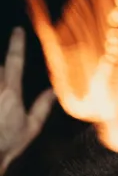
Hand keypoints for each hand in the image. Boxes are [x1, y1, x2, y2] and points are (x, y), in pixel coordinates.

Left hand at [0, 27, 54, 173]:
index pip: (15, 61)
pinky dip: (0, 89)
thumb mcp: (32, 127)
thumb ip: (42, 107)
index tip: (18, 30)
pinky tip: (1, 104)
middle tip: (9, 91)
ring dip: (1, 79)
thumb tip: (54, 91)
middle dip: (4, 71)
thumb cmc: (9, 145)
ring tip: (6, 101)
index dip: (17, 43)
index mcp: (12, 92)